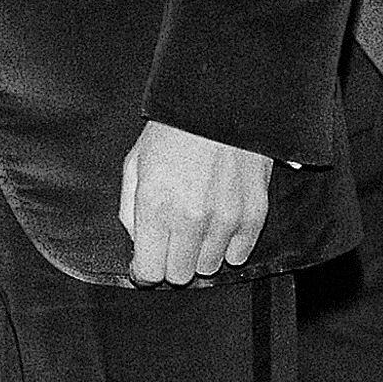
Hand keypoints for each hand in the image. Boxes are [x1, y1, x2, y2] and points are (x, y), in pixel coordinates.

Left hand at [118, 120, 271, 284]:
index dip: (144, 271)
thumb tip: (137, 243)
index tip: (145, 263)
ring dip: (199, 252)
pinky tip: (219, 223)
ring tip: (196, 224)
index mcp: (155, 206)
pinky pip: (239, 256)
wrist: (219, 106)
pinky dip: (228, 246)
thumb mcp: (134, 164)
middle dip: (170, 261)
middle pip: (179, 275)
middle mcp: (191, 219)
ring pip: (209, 268)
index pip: (149, 272)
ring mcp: (225, 219)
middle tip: (170, 239)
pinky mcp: (253, 215)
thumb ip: (129, 210)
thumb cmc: (172, 132)